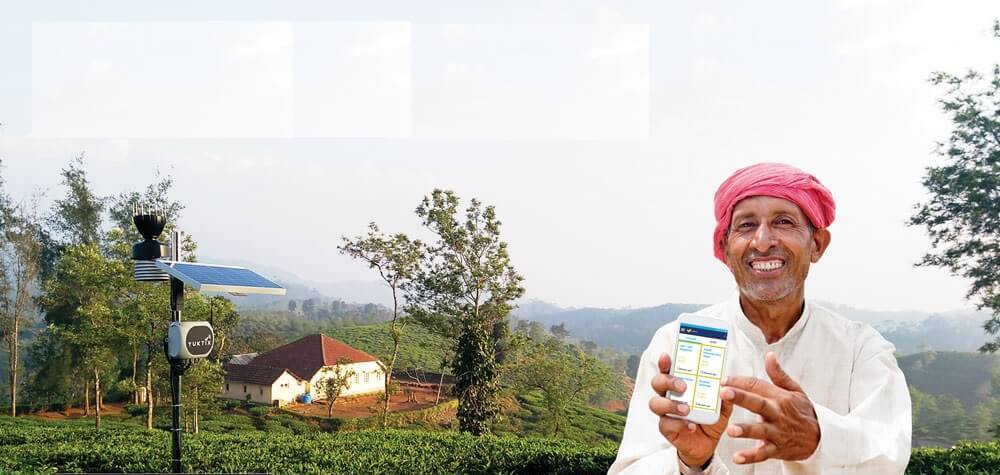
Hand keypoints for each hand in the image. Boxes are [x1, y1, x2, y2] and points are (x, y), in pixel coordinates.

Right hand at [649, 353, 732, 467]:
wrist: (707, 445)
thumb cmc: (710, 420)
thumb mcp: (722, 408)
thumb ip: (725, 397)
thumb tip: (727, 385)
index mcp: (679, 386)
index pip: (668, 371)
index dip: (665, 363)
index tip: (667, 356)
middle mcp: (668, 396)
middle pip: (658, 383)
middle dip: (668, 382)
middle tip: (683, 387)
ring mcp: (665, 413)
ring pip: (656, 403)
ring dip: (671, 404)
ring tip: (687, 409)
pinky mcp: (666, 428)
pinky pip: (666, 424)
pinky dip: (679, 424)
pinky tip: (690, 426)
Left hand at [721, 351, 819, 464]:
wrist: (820, 437)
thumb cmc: (802, 412)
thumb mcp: (795, 390)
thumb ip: (778, 374)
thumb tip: (769, 355)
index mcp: (779, 397)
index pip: (757, 385)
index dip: (739, 382)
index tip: (723, 380)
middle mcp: (777, 413)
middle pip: (757, 403)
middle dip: (740, 397)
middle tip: (724, 393)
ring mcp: (777, 432)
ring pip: (760, 430)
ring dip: (745, 430)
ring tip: (731, 430)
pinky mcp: (777, 449)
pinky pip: (763, 454)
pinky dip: (751, 456)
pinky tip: (737, 457)